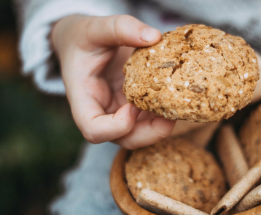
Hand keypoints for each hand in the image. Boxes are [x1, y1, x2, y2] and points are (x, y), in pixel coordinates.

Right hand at [51, 15, 174, 148]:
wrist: (83, 43)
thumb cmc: (83, 38)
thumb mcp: (95, 28)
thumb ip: (120, 28)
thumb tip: (154, 36)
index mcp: (83, 99)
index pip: (94, 130)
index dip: (116, 127)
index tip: (133, 106)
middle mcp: (102, 112)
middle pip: (124, 139)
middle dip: (150, 133)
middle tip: (170, 116)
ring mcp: (119, 112)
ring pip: (141, 134)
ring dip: (162, 126)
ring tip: (178, 105)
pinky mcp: (134, 107)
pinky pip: (150, 119)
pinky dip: (164, 113)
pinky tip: (177, 97)